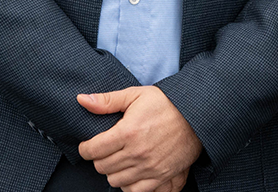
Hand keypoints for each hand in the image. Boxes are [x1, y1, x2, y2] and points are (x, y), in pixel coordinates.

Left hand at [77, 86, 201, 191]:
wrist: (195, 116)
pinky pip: (135, 191)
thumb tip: (81, 100)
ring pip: (115, 180)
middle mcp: (136, 153)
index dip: (85, 149)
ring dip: (112, 172)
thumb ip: (107, 101)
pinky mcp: (160, 176)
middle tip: (104, 151)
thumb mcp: (134, 95)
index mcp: (127, 132)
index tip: (88, 146)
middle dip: (98, 159)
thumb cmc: (164, 103)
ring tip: (117, 161)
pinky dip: (128, 185)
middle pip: (102, 167)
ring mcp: (149, 167)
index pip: (93, 150)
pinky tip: (129, 173)